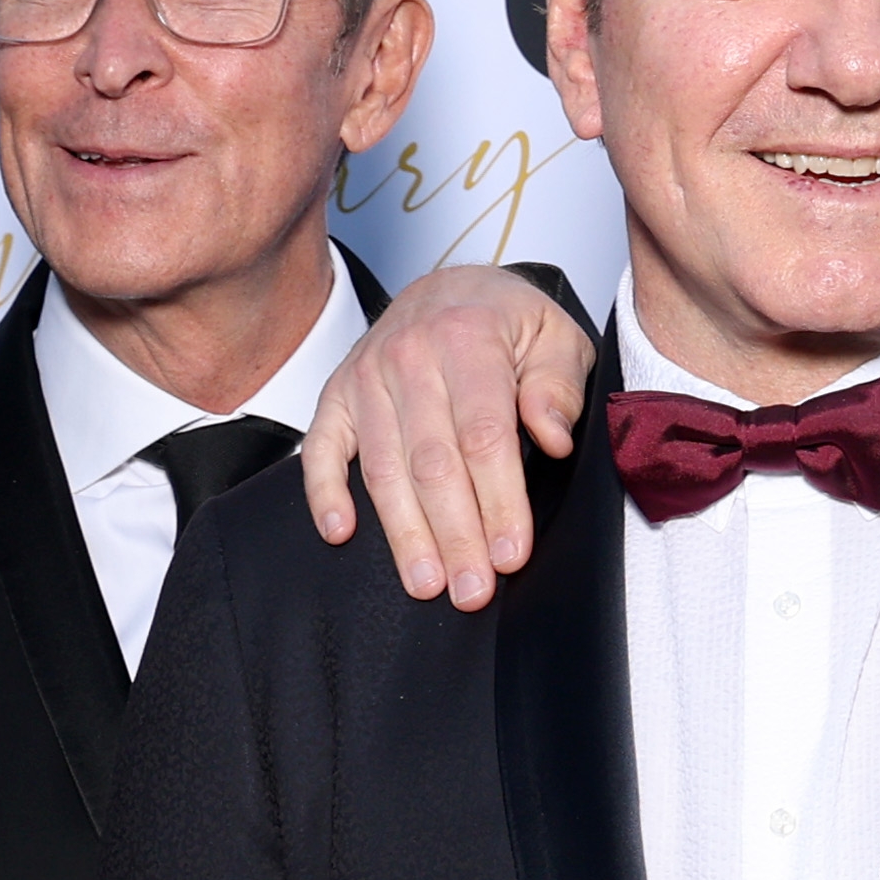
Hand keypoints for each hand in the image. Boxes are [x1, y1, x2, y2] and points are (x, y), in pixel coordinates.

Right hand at [295, 262, 590, 606]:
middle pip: (432, 463)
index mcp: (468, 339)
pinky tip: (340, 533)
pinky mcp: (337, 396)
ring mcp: (366, 377)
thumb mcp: (556, 335)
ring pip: (383, 468)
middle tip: (472, 590)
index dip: (498, 501)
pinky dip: (325, 492)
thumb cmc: (506, 321)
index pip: (483, 436)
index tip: (511, 553)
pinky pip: (322, 448)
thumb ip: (558, 384)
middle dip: (455, 534)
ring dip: (404, 533)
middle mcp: (409, 357)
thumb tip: (553, 437)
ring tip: (425, 583)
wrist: (450, 288)